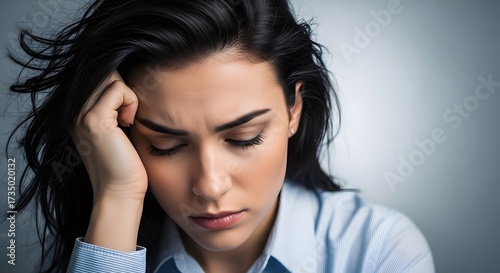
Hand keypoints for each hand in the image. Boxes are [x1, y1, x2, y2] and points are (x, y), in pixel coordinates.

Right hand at [71, 70, 146, 200]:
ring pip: (111, 77)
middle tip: (128, 115)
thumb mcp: (116, 130)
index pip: (97, 78)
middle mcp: (73, 112)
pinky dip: (131, 101)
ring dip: (128, 95)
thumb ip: (113, 107)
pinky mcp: (95, 119)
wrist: (120, 191)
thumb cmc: (124, 164)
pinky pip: (118, 89)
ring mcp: (81, 115)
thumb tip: (124, 83)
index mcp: (77, 114)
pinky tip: (128, 122)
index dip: (118, 88)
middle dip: (123, 88)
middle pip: (103, 73)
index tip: (125, 112)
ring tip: (127, 119)